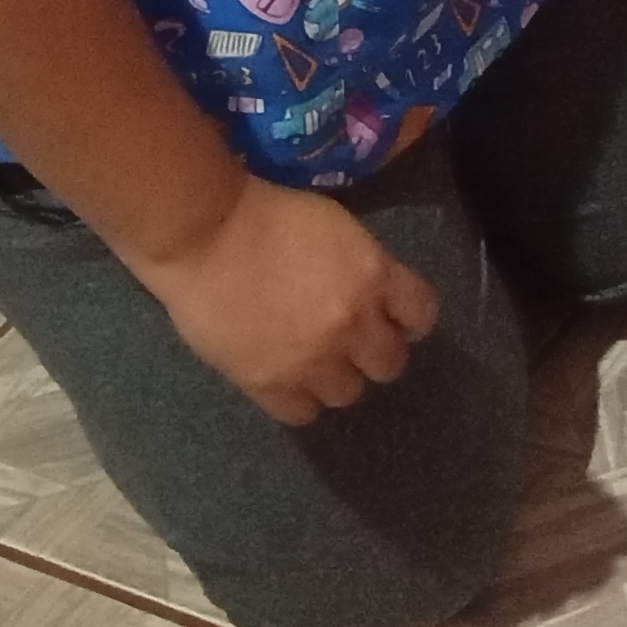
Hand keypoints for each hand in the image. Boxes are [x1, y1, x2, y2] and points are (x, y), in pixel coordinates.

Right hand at [134, 178, 435, 425]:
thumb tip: (373, 293)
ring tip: (315, 362)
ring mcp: (312, 359)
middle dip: (375, 352)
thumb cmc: (268, 214)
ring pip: (349, 393)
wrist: (205, 233)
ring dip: (337, 378)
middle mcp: (353, 323)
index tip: (396, 319)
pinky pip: (302, 413)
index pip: (421, 314)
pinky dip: (300, 399)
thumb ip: (364, 267)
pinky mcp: (269, 383)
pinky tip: (288, 380)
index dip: (409, 319)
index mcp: (374, 275)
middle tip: (352, 342)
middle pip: (390, 363)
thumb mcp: (337, 228)